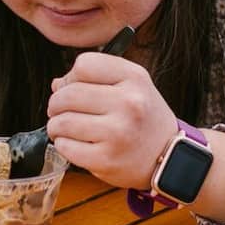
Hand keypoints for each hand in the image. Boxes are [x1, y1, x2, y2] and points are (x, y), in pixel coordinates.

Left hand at [45, 52, 178, 190]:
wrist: (169, 157)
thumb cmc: (144, 118)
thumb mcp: (132, 86)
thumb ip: (96, 77)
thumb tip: (56, 85)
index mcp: (134, 78)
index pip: (83, 64)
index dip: (71, 77)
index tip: (72, 88)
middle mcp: (128, 103)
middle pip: (67, 94)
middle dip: (56, 104)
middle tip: (60, 111)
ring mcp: (117, 133)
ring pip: (61, 122)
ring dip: (56, 126)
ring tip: (65, 129)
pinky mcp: (106, 159)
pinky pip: (65, 147)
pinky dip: (63, 145)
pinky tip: (75, 144)